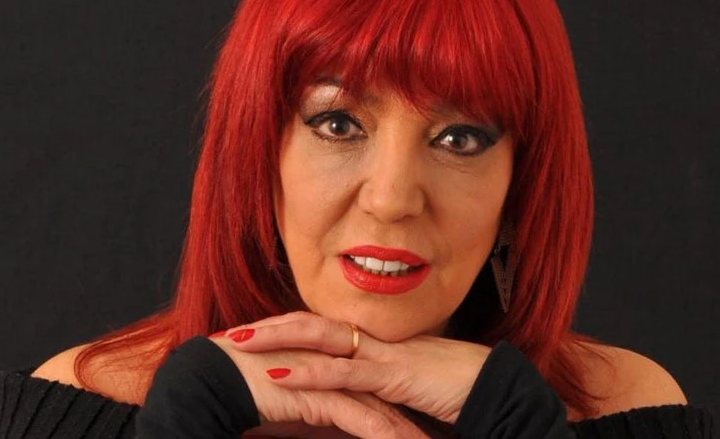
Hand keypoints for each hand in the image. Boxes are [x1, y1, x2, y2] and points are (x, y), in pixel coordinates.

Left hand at [220, 311, 491, 424]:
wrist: (493, 387)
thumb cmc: (451, 388)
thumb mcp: (401, 387)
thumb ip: (372, 386)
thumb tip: (347, 396)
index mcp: (371, 342)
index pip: (317, 331)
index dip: (280, 332)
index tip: (246, 337)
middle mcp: (371, 340)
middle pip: (308, 324)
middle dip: (265, 327)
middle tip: (225, 333)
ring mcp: (381, 353)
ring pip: (318, 338)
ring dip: (274, 340)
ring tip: (236, 343)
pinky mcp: (393, 373)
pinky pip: (343, 371)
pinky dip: (308, 373)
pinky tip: (278, 376)